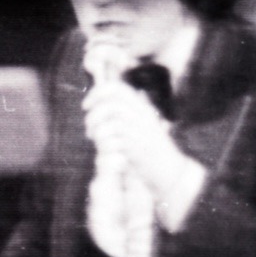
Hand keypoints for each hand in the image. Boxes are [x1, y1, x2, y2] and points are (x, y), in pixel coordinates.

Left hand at [81, 82, 187, 197]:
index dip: (97, 93)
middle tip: (89, 126)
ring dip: (96, 129)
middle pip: (111, 103)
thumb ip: (122, 112)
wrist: (169, 169)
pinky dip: (103, 143)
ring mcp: (140, 131)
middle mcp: (142, 116)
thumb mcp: (139, 124)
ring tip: (93, 137)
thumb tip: (97, 101)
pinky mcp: (136, 147)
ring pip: (110, 121)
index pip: (116, 88)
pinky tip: (102, 148)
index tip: (86, 105)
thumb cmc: (150, 148)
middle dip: (93, 114)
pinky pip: (113, 139)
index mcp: (142, 107)